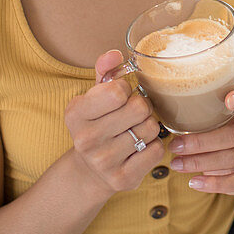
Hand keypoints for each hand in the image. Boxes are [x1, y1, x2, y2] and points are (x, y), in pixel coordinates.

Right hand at [64, 50, 164, 198]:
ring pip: (151, 128)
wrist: (89, 171)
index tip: (120, 96)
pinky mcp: (122, 179)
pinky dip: (154, 146)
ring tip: (135, 130)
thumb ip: (105, 72)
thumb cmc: (97, 124)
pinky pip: (157, 150)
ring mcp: (103, 161)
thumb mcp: (94, 97)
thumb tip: (115, 54)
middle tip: (134, 114)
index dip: (126, 89)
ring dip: (149, 126)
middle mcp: (86, 139)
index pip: (117, 90)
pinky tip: (139, 147)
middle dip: (142, 107)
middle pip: (139, 108)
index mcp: (76, 113)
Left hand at [168, 87, 233, 195]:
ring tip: (176, 164)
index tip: (229, 100)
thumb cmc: (214, 132)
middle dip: (201, 142)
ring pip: (233, 158)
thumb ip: (195, 111)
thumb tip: (158, 104)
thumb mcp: (210, 119)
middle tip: (174, 146)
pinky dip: (214, 184)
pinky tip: (194, 182)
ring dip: (201, 162)